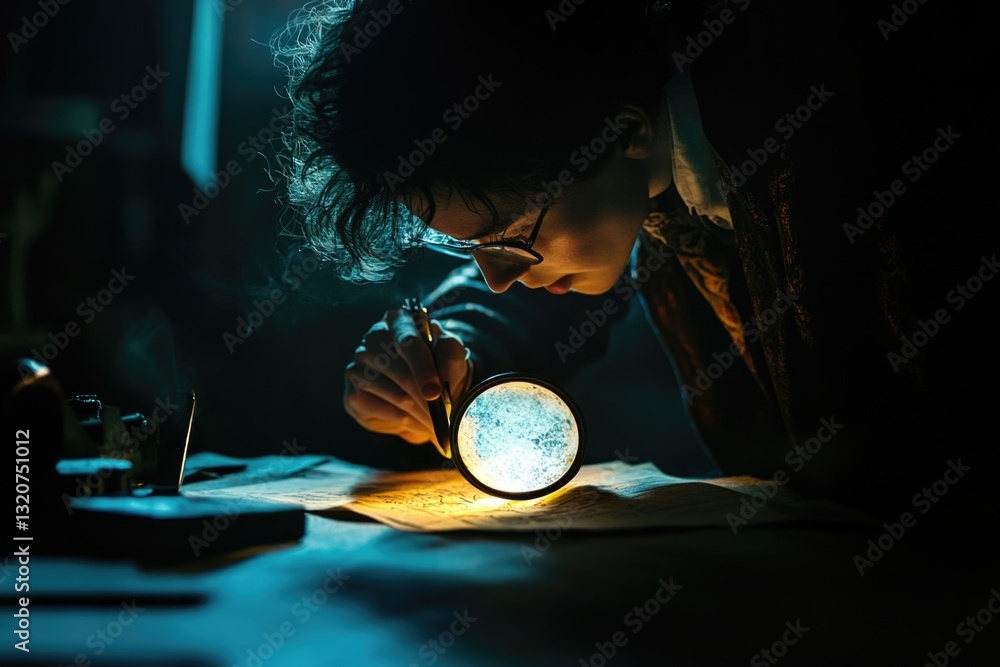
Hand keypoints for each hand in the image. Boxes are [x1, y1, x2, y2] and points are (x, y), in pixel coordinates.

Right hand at [343, 308, 473, 445]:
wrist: (424, 392)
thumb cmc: (439, 365)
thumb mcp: (451, 354)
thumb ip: (450, 357)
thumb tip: (441, 376)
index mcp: (399, 321)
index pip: (408, 343)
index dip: (423, 369)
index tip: (435, 393)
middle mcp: (373, 338)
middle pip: (401, 373)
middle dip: (427, 400)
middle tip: (444, 418)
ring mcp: (358, 365)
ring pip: (394, 395)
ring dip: (420, 413)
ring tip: (436, 422)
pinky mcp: (352, 393)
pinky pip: (380, 410)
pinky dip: (403, 420)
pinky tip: (414, 419)